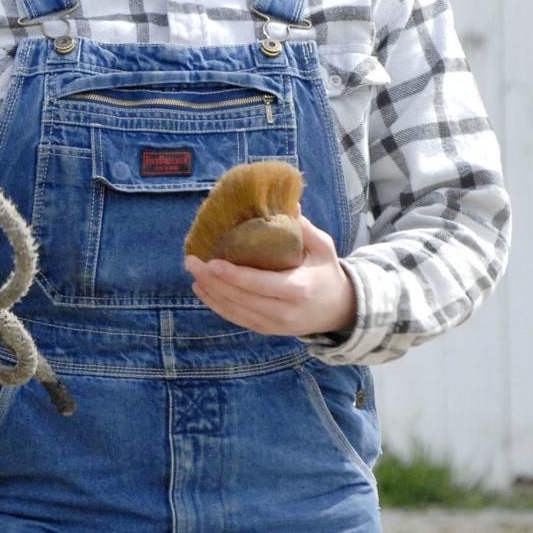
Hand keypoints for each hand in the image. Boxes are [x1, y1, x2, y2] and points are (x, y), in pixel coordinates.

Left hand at [184, 214, 355, 335]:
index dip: (232, 275)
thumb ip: (304, 228)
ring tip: (193, 272)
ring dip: (210, 292)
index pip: (259, 284)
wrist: (341, 310)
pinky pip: (236, 318)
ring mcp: (274, 325)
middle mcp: (284, 312)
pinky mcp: (266, 330)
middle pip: (240, 298)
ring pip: (234, 310)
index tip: (211, 262)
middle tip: (191, 261)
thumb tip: (287, 202)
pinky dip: (217, 304)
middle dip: (212, 280)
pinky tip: (202, 289)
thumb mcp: (323, 247)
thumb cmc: (327, 273)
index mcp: (298, 289)